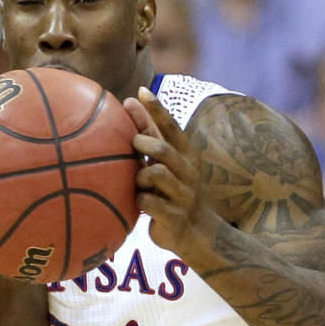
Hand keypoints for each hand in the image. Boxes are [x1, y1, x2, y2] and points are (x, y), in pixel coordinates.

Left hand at [124, 88, 222, 258]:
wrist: (195, 233)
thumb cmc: (172, 190)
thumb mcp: (164, 161)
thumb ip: (148, 132)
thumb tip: (129, 100)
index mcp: (186, 154)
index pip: (171, 127)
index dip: (157, 110)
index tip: (141, 92)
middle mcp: (188, 172)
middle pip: (164, 149)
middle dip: (145, 143)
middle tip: (133, 143)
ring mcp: (183, 194)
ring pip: (156, 174)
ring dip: (140, 175)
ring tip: (139, 182)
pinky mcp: (174, 216)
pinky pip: (148, 202)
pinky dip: (140, 200)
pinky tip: (141, 203)